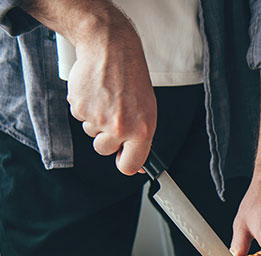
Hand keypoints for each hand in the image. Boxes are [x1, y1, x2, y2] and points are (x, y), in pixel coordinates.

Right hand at [66, 10, 155, 174]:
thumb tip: (136, 165)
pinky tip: (96, 93)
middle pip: (104, 150)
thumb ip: (140, 138)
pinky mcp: (79, 108)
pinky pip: (80, 118)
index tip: (123, 159)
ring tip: (108, 100)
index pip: (129, 165)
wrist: (110, 50)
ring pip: (91, 133)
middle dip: (107, 138)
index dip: (125, 164)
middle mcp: (119, 127)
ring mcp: (97, 118)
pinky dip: (87, 107)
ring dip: (97, 121)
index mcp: (141, 130)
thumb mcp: (147, 111)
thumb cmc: (132, 78)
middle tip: (115, 116)